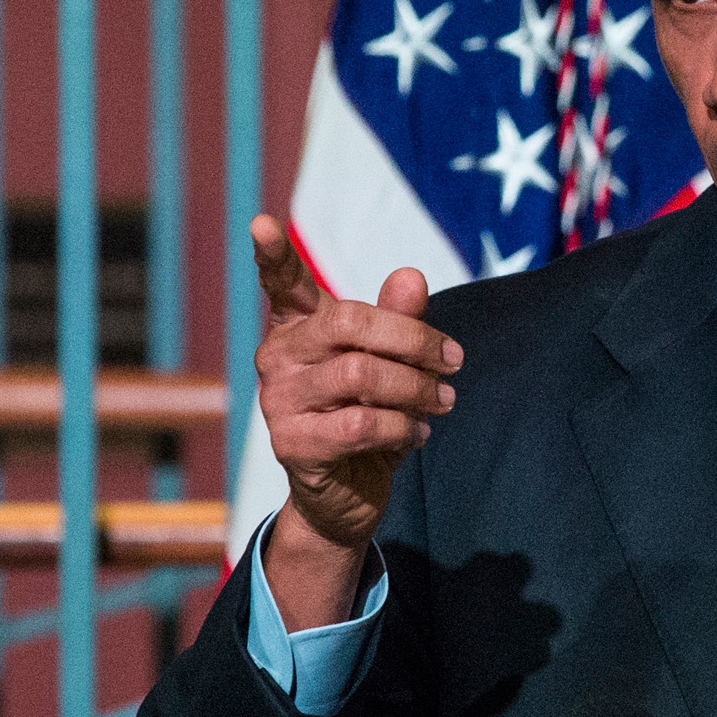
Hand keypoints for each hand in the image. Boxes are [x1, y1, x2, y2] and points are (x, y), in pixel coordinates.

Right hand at [249, 213, 460, 626]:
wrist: (349, 495)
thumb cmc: (369, 416)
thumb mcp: (393, 365)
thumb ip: (400, 320)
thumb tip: (411, 275)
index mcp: (298, 327)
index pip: (280, 282)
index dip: (272, 253)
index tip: (263, 221)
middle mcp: (278, 357)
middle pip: (348, 322)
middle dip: (413, 339)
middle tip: (454, 361)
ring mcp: (279, 400)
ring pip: (360, 374)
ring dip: (417, 388)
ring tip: (443, 402)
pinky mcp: (291, 444)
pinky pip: (359, 423)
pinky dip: (402, 427)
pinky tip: (418, 433)